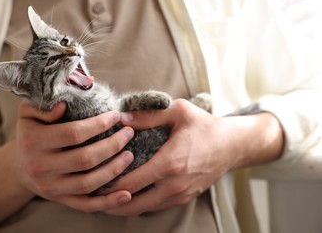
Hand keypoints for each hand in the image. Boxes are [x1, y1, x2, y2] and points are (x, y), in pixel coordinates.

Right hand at [16, 100, 134, 211]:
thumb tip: (64, 105)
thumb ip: (43, 104)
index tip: (116, 116)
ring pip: (88, 183)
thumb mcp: (29, 112)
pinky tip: (127, 194)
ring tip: (129, 155)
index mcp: (33, 141)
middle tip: (128, 133)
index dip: (99, 124)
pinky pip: (86, 205)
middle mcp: (40, 167)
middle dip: (112, 145)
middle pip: (84, 159)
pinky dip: (108, 202)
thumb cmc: (31, 131)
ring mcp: (50, 187)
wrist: (19, 165)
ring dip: (114, 170)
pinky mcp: (60, 200)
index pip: (73, 133)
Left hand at [102, 99, 282, 215]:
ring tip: (102, 195)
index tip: (90, 177)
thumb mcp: (178, 111)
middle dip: (108, 200)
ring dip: (121, 204)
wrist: (232, 146)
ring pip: (142, 209)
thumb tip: (120, 118)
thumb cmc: (204, 126)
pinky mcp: (183, 198)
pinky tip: (125, 194)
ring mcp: (179, 195)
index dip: (106, 183)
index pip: (129, 182)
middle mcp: (174, 185)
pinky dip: (137, 203)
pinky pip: (154, 206)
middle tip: (89, 193)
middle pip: (131, 203)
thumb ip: (148, 115)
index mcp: (170, 163)